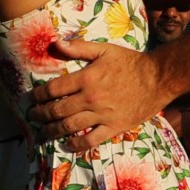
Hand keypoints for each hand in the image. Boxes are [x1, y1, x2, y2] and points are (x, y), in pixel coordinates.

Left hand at [28, 39, 169, 150]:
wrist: (158, 78)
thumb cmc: (130, 62)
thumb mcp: (104, 49)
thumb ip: (78, 47)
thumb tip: (55, 43)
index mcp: (86, 78)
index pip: (54, 89)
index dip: (39, 96)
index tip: (31, 99)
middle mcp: (90, 98)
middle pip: (57, 110)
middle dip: (40, 115)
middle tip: (32, 117)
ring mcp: (102, 115)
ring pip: (69, 127)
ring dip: (51, 131)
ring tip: (41, 133)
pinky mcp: (113, 127)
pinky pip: (90, 140)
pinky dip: (75, 145)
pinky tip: (66, 145)